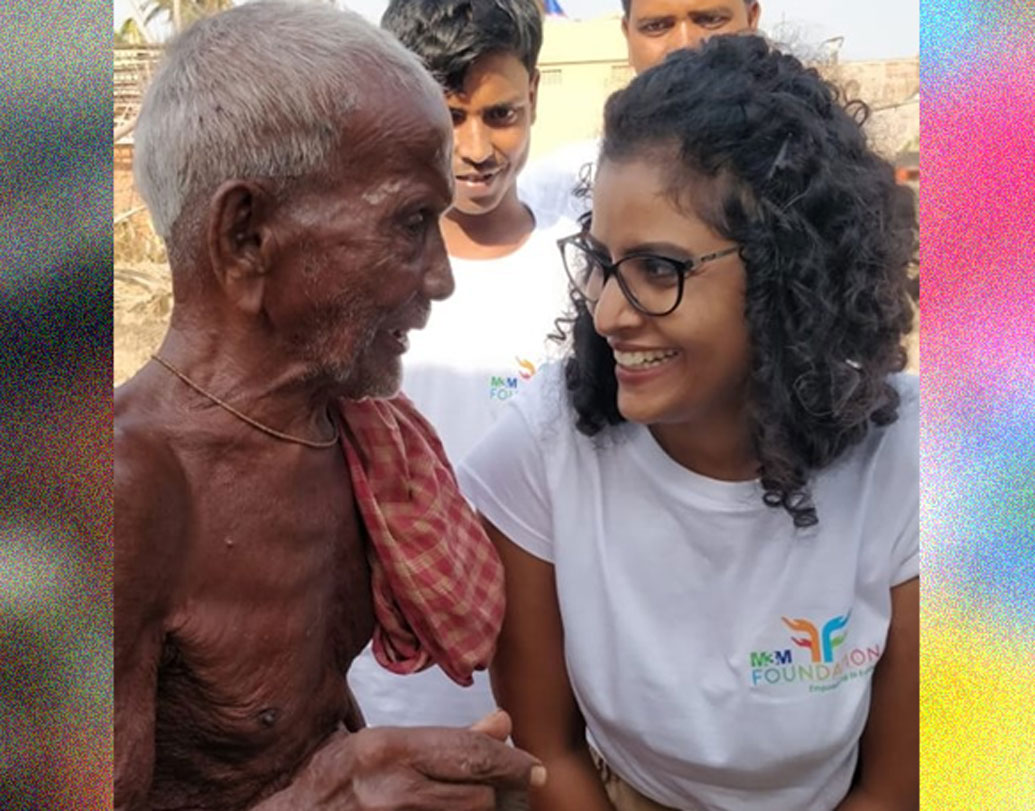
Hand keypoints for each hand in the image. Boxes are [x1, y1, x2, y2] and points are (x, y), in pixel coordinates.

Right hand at [285, 710, 544, 809]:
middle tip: (512, 785)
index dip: (512, 762)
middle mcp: (390, 789)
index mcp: (387, 749)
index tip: (535, 768)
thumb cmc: (330, 779)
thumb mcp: (384, 747)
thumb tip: (501, 723)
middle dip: (497, 791)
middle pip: (477, 796)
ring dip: (478, 809)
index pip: (469, 754)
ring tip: (472, 799)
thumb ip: (444, 740)